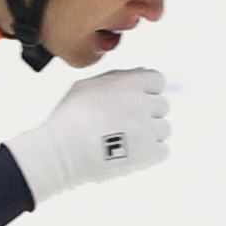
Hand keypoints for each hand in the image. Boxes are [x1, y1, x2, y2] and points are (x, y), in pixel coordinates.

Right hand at [4, 68, 170, 204]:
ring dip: (148, 135)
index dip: (147, 91)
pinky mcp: (150, 153)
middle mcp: (141, 102)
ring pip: (163, 129)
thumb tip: (142, 71)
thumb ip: (118, 76)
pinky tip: (129, 153)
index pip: (157, 80)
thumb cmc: (70, 118)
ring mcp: (148, 128)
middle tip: (123, 125)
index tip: (133, 102)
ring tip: (124, 141)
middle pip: (162, 105)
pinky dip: (149, 155)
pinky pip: (163, 150)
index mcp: (128, 83)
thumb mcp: (87, 85)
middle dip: (146, 114)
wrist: (61, 151)